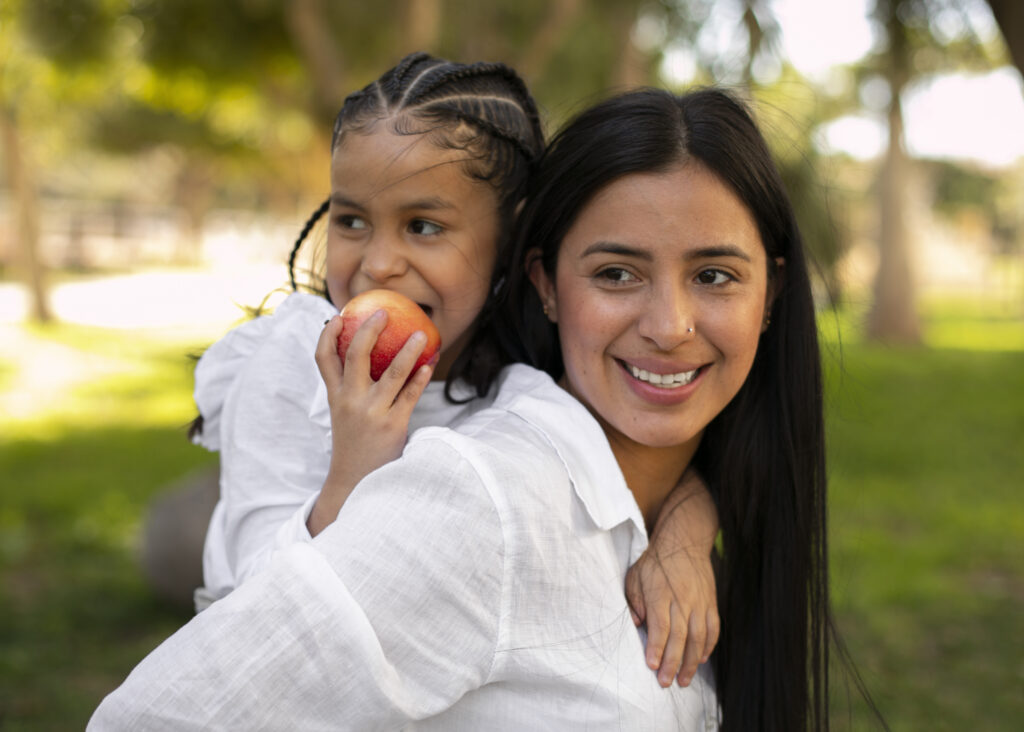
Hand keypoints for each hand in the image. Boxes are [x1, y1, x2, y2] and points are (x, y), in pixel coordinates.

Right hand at [307, 311, 432, 534]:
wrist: (356, 482)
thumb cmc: (355, 442)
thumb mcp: (344, 414)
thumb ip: (350, 389)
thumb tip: (367, 358)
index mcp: (335, 396)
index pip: (322, 359)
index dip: (327, 334)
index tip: (338, 316)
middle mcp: (350, 401)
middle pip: (355, 356)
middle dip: (368, 330)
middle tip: (384, 313)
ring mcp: (372, 413)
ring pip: (391, 373)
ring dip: (407, 350)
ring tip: (420, 333)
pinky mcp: (393, 425)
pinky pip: (410, 395)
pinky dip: (421, 377)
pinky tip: (430, 363)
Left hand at [625, 468, 719, 687]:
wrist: (684, 541)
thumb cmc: (655, 561)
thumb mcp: (635, 576)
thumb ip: (635, 600)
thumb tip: (637, 623)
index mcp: (661, 593)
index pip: (660, 625)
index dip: (656, 647)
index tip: (651, 665)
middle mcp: (683, 599)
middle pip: (680, 636)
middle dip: (673, 662)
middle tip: (665, 682)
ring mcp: (700, 602)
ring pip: (699, 636)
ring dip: (692, 661)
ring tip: (684, 680)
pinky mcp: (710, 602)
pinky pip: (713, 628)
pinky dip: (709, 646)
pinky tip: (702, 660)